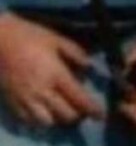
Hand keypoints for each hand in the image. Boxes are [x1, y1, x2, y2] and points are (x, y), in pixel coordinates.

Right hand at [0, 12, 103, 126]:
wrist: (0, 41)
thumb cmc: (31, 37)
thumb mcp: (58, 39)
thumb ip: (76, 53)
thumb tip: (89, 66)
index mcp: (56, 75)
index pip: (79, 99)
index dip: (92, 109)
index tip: (100, 114)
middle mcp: (42, 91)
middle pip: (66, 115)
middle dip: (78, 115)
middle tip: (83, 109)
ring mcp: (26, 99)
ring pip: (48, 123)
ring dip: (59, 119)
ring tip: (64, 110)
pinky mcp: (13, 103)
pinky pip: (28, 122)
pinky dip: (40, 121)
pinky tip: (45, 112)